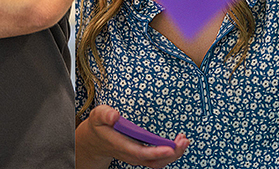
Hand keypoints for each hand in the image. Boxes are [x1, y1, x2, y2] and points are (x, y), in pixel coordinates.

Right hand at [76, 104, 190, 168]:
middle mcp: (131, 155)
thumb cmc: (99, 127)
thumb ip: (104, 114)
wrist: (95, 141)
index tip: (170, 148)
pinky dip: (170, 153)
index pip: (140, 153)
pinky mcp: (143, 156)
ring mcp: (137, 157)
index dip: (156, 152)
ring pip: (158, 163)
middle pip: (154, 162)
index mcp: (121, 146)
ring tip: (184, 140)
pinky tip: (177, 142)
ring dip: (174, 154)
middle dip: (172, 154)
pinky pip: (159, 160)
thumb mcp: (97, 116)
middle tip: (183, 141)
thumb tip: (115, 115)